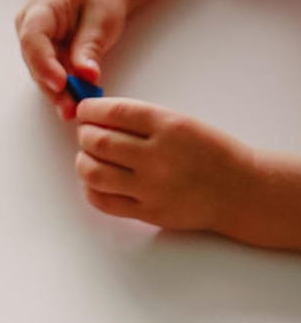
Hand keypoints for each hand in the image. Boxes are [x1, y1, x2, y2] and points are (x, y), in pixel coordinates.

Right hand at [15, 0, 128, 118]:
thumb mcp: (102, 17)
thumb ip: (90, 45)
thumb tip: (85, 76)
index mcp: (41, 7)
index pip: (32, 38)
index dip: (43, 63)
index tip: (61, 83)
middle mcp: (29, 28)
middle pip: (35, 62)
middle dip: (53, 87)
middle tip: (71, 107)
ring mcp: (34, 47)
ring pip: (42, 75)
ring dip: (59, 95)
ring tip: (74, 110)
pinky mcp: (44, 61)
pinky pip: (52, 79)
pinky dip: (65, 92)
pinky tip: (76, 103)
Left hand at [74, 99, 258, 233]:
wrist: (240, 190)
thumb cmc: (211, 153)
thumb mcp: (184, 124)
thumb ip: (145, 122)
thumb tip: (100, 118)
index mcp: (170, 126)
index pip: (117, 112)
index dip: (91, 110)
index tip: (84, 110)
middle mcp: (158, 156)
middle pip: (99, 142)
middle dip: (84, 135)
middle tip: (85, 133)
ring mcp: (151, 187)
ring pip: (94, 173)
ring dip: (82, 161)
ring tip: (87, 156)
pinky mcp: (146, 212)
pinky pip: (103, 201)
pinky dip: (90, 188)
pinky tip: (94, 181)